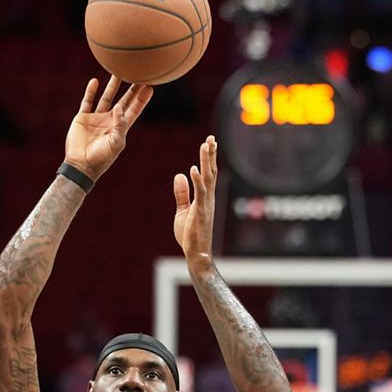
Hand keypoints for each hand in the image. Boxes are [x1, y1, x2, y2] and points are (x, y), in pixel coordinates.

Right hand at [64, 76, 152, 182]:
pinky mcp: (83, 118)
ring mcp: (96, 118)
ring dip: (112, 85)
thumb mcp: (115, 143)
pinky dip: (90, 91)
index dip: (142, 99)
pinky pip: (87, 102)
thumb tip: (120, 108)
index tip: (150, 86)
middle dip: (131, 89)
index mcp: (120, 128)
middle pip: (123, 101)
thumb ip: (120, 125)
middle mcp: (110, 121)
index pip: (134, 110)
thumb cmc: (101, 158)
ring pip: (106, 97)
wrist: (81, 165)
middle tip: (139, 74)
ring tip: (118, 71)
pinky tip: (95, 81)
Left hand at [173, 135, 217, 263]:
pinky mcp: (200, 213)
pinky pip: (200, 194)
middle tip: (211, 138)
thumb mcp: (182, 210)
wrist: (196, 253)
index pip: (207, 174)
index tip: (209, 142)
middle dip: (211, 155)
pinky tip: (193, 169)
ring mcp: (206, 205)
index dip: (208, 158)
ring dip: (206, 162)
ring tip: (206, 146)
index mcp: (204, 197)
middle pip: (210, 172)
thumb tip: (180, 175)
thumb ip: (182, 193)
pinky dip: (197, 181)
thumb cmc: (190, 234)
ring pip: (207, 179)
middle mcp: (208, 198)